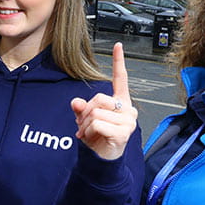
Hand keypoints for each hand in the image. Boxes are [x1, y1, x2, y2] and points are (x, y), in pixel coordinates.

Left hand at [70, 42, 136, 160]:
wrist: (102, 159)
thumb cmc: (97, 137)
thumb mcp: (85, 119)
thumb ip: (81, 108)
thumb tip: (76, 102)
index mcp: (120, 102)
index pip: (121, 78)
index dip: (119, 62)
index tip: (118, 45)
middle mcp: (127, 109)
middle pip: (99, 98)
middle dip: (86, 112)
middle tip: (85, 125)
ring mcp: (128, 121)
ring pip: (95, 113)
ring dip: (85, 125)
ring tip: (88, 133)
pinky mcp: (123, 133)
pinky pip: (97, 124)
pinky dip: (88, 131)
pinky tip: (92, 138)